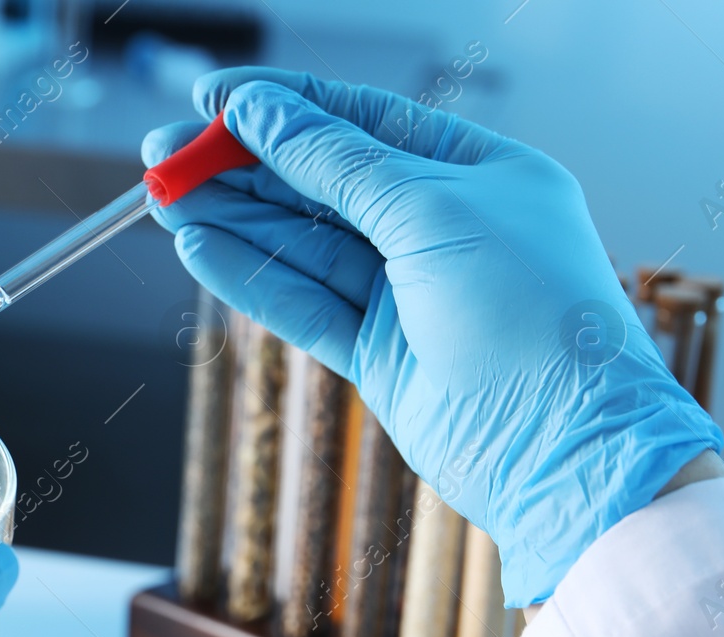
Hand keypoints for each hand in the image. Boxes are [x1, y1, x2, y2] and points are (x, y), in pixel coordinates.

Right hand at [142, 68, 721, 604]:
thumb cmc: (531, 315)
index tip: (211, 100)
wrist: (562, 448)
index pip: (362, 120)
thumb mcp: (431, 211)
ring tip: (161, 200)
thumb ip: (336, 162)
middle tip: (163, 156)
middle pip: (320, 182)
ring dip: (231, 220)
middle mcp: (442, 227)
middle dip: (240, 167)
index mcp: (477, 172)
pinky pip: (301, 303)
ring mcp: (407, 293)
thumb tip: (263, 112)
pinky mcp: (378, 353)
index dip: (283, 106)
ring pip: (301, 244)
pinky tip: (198, 249)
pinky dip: (250, 277)